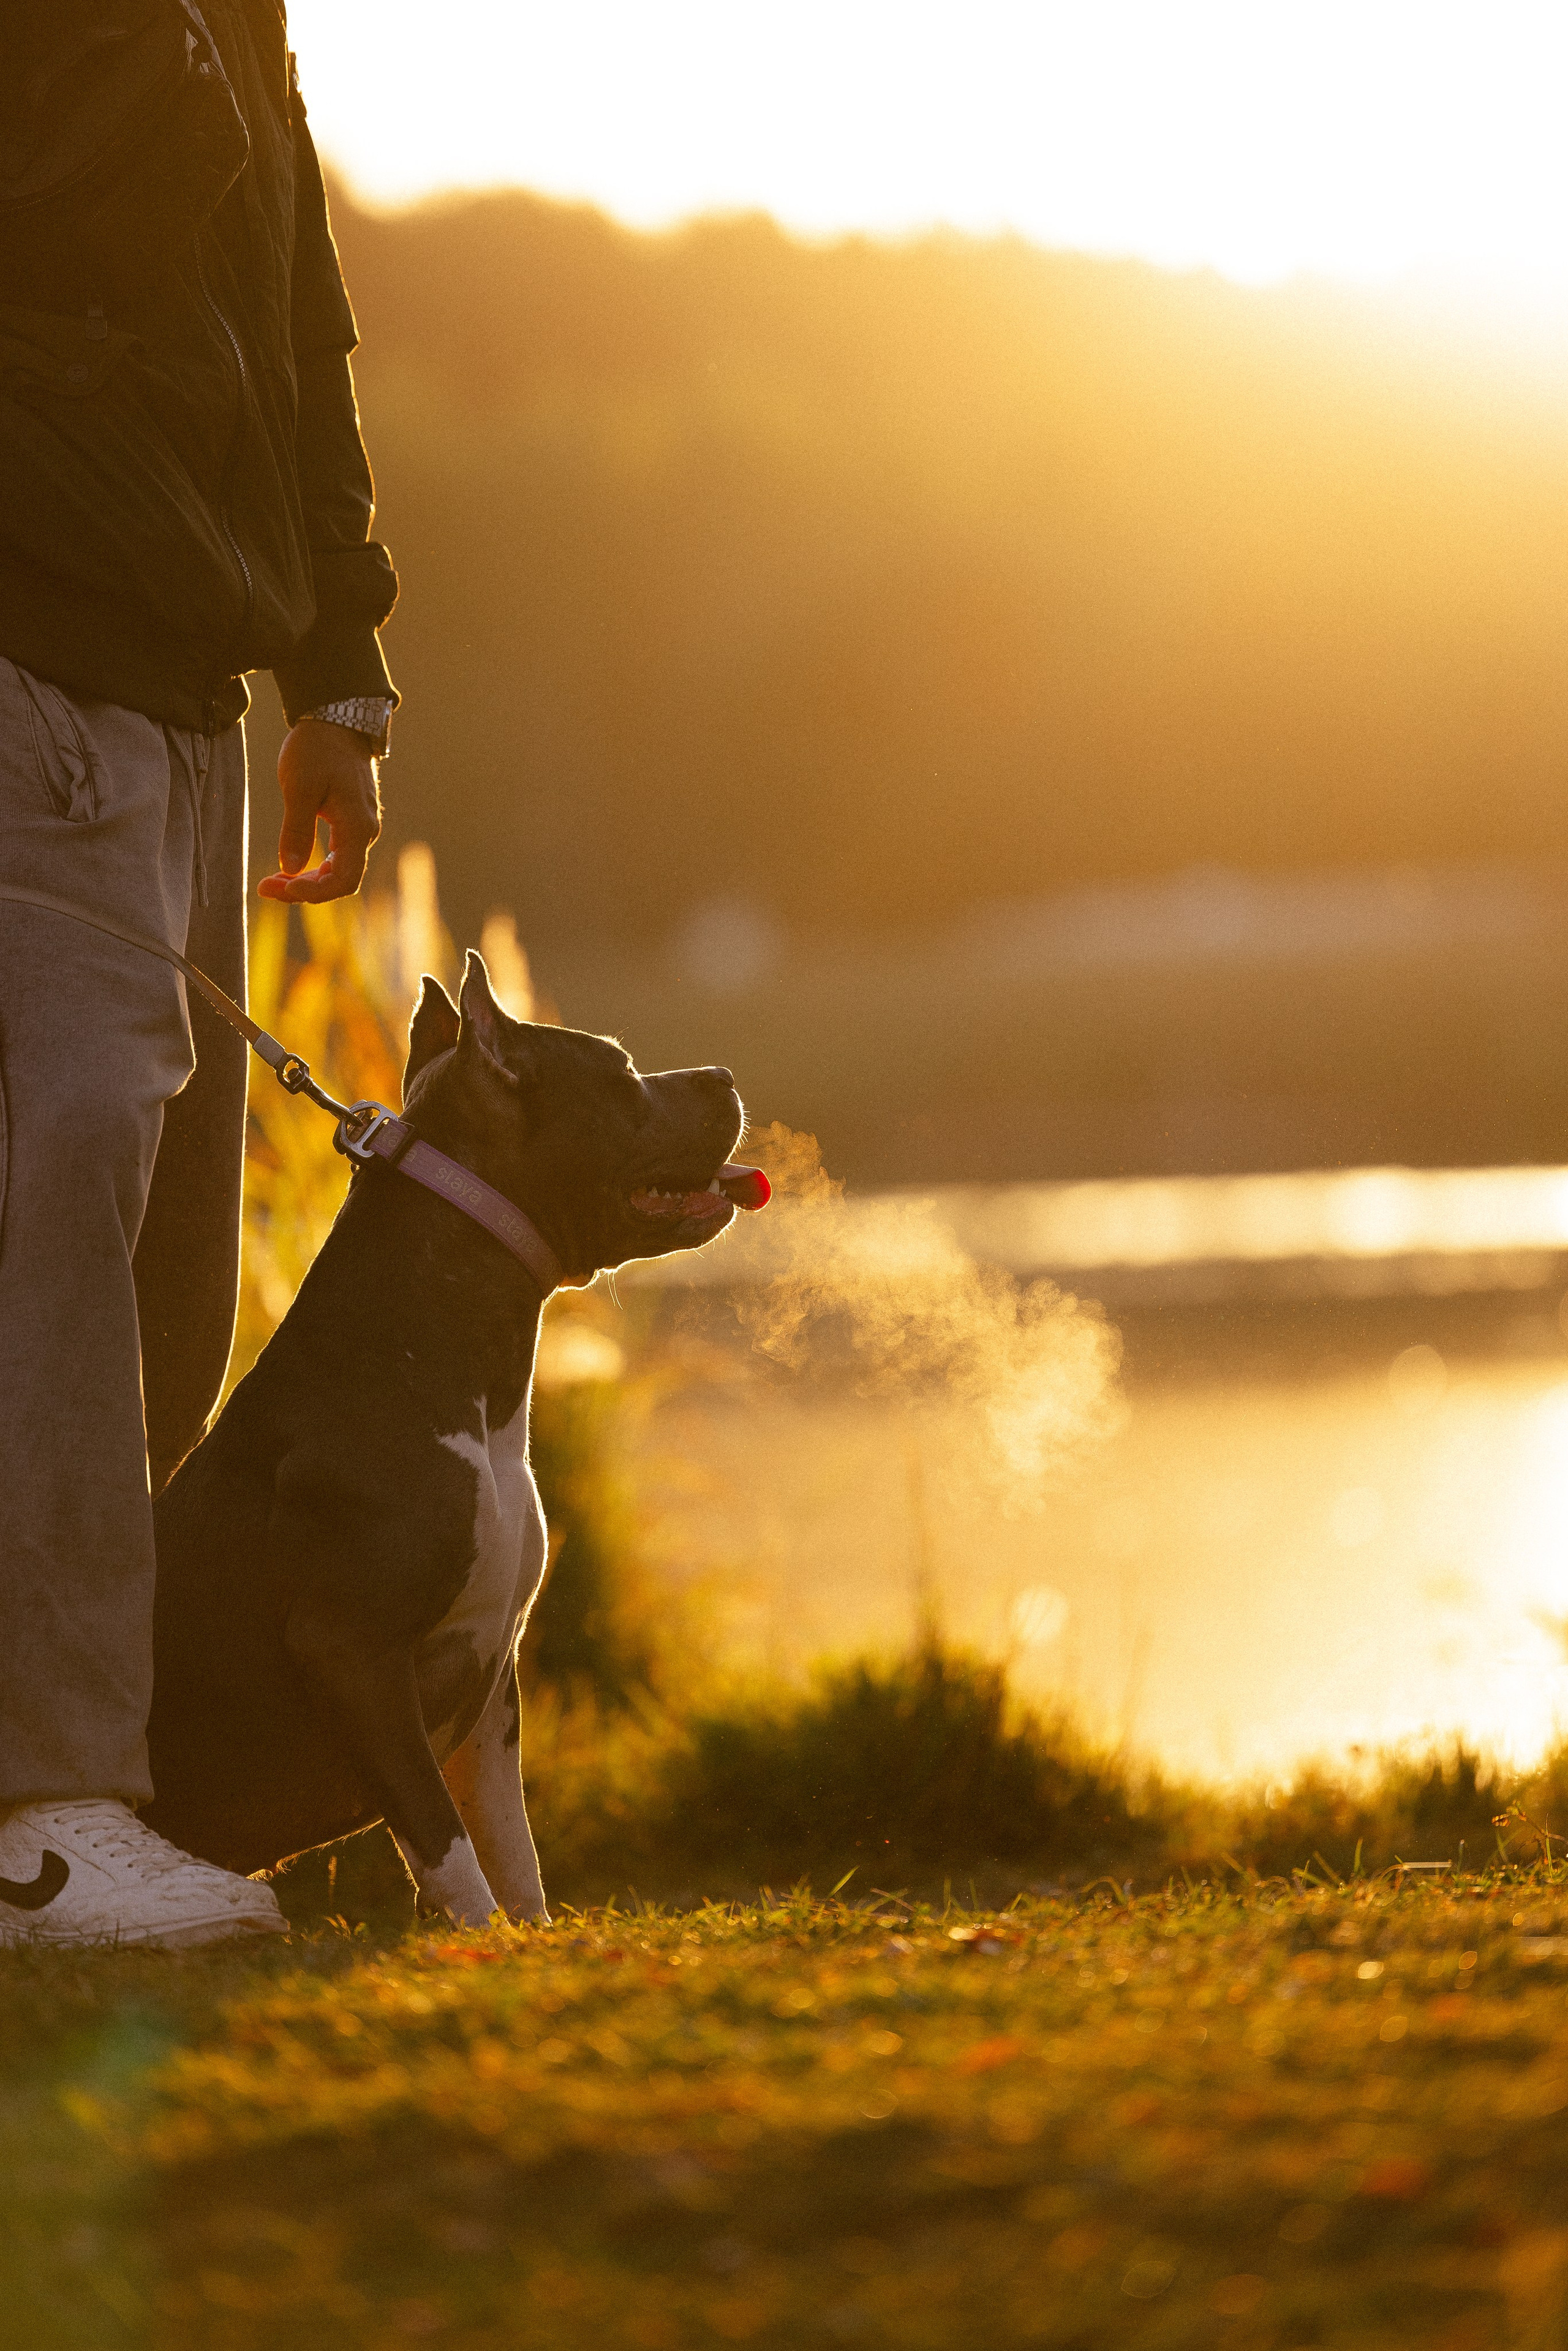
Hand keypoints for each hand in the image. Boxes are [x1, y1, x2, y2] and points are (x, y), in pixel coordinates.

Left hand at [259, 718, 381, 903]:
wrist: (336, 720)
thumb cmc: (317, 749)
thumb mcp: (299, 787)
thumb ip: (296, 829)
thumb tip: (289, 868)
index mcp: (356, 826)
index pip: (343, 880)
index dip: (314, 893)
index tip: (281, 887)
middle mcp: (364, 832)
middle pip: (339, 880)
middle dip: (304, 890)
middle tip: (264, 887)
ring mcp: (359, 827)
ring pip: (337, 870)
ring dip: (306, 880)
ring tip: (272, 879)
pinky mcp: (350, 822)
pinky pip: (336, 856)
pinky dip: (313, 867)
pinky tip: (290, 865)